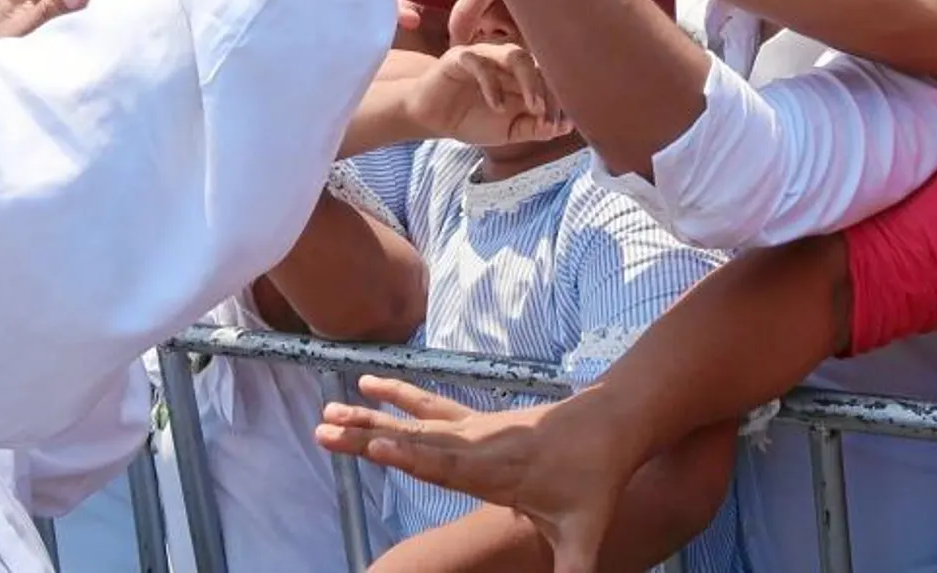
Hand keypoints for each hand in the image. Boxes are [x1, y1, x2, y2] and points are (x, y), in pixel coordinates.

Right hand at [318, 376, 624, 572]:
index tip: (375, 445)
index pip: (447, 465)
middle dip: (369, 435)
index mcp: (497, 473)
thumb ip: (575, 572)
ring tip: (328, 410)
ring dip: (370, 416)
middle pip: (416, 440)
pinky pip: (428, 406)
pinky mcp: (475, 421)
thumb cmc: (596, 481)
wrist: (612, 423)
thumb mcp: (587, 533)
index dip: (410, 456)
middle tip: (324, 427)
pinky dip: (398, 395)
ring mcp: (474, 430)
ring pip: (414, 421)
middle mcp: (479, 446)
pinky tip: (369, 383)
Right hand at [403, 42, 572, 145]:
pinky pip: (480, 63)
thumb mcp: (508, 131)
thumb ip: (534, 128)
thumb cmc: (471, 119)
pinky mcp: (460, 57)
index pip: (550, 79)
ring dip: (529, 81)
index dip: (559, 101)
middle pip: (538, 63)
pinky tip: (497, 107)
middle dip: (548, 91)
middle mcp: (507, 60)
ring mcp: (485, 55)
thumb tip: (565, 127)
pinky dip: (493, 86)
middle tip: (547, 117)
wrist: (431, 118)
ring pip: (515, 55)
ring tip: (533, 107)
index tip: (560, 125)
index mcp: (522, 75)